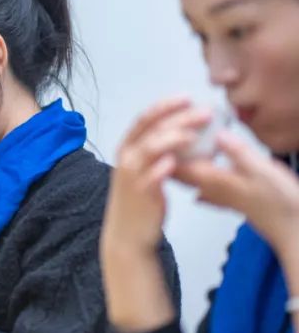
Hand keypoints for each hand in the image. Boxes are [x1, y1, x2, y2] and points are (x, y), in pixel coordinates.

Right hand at [101, 98, 209, 256]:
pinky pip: (151, 176)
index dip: (165, 106)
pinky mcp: (141, 193)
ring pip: (150, 148)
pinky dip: (163, 167)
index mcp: (127, 148)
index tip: (187, 98)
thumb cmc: (140, 201)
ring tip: (195, 135)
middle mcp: (127, 157)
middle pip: (152, 129)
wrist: (128, 234)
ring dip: (172, 138)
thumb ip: (160, 152)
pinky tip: (176, 162)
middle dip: (178, 118)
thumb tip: (186, 134)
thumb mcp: (145, 170)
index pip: (145, 119)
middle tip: (205, 113)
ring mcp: (132, 175)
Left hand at [175, 130, 298, 260]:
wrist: (293, 228)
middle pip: (175, 169)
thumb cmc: (280, 202)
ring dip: (182, 160)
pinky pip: (201, 185)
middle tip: (170, 129)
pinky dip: (196, 172)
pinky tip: (197, 168)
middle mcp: (208, 188)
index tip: (166, 124)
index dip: (167, 143)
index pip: (175, 160)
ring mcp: (217, 195)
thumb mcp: (260, 169)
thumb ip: (236, 151)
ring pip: (187, 176)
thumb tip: (216, 133)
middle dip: (170, 150)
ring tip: (183, 141)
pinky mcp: (228, 199)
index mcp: (211, 179)